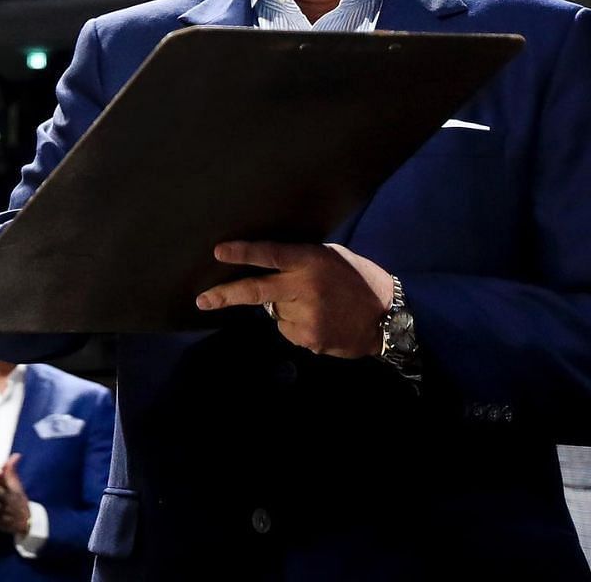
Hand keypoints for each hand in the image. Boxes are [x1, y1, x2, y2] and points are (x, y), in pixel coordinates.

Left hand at [0, 454, 30, 534]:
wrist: (26, 522)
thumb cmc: (17, 499)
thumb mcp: (16, 485)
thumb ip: (11, 470)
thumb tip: (16, 454)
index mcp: (11, 491)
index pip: (6, 482)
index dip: (1, 476)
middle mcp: (8, 501)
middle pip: (1, 494)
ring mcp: (5, 512)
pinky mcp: (1, 523)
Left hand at [195, 242, 393, 357]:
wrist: (387, 316)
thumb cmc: (356, 279)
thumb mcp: (330, 256)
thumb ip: (300, 259)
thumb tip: (265, 263)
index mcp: (311, 261)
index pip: (270, 254)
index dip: (244, 253)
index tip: (219, 252)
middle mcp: (305, 288)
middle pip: (256, 291)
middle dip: (225, 295)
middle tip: (202, 300)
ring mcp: (307, 316)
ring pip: (275, 312)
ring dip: (284, 308)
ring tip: (315, 305)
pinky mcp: (310, 338)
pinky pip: (288, 329)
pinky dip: (296, 325)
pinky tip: (320, 320)